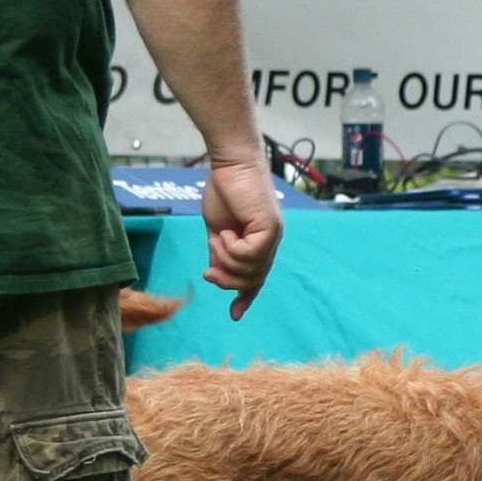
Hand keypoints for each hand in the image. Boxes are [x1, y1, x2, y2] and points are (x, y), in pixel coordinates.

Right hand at [199, 156, 282, 318]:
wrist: (229, 165)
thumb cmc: (224, 191)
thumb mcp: (217, 230)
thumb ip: (219, 253)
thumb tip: (216, 274)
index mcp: (260, 243)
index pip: (257, 277)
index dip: (247, 297)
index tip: (235, 315)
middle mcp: (270, 242)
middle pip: (252, 280)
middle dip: (226, 280)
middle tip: (208, 271)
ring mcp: (272, 236)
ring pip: (249, 270)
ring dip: (225, 259)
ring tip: (218, 238)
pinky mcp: (269, 229)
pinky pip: (249, 255)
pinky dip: (231, 249)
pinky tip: (227, 232)